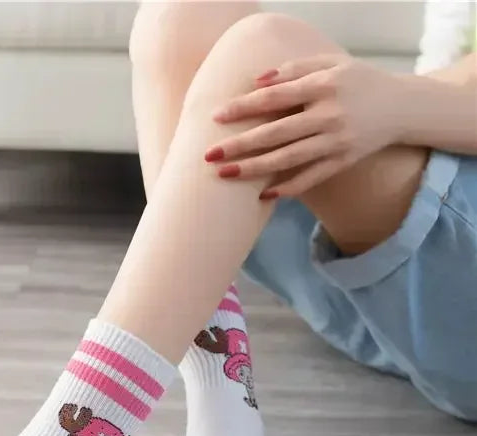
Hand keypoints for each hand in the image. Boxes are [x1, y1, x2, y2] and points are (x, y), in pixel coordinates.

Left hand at [206, 55, 404, 197]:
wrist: (402, 107)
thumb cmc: (357, 82)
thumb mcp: (331, 64)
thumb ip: (294, 69)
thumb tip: (255, 81)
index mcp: (324, 86)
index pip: (276, 97)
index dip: (244, 107)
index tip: (215, 117)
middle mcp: (330, 115)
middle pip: (277, 132)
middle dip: (240, 145)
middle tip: (209, 155)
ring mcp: (337, 141)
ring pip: (289, 159)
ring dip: (254, 169)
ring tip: (224, 175)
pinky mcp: (344, 161)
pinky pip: (311, 177)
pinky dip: (287, 187)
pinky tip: (262, 194)